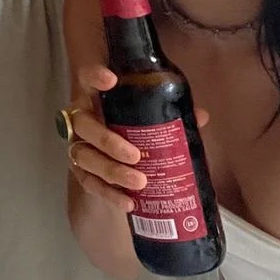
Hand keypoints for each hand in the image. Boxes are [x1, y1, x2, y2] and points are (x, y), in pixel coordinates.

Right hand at [65, 68, 209, 213]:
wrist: (115, 148)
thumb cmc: (133, 123)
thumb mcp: (149, 114)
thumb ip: (171, 113)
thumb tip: (200, 117)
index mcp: (95, 96)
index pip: (86, 78)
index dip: (94, 76)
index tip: (111, 79)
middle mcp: (81, 118)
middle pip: (83, 125)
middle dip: (107, 141)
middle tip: (135, 155)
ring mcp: (78, 145)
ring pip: (84, 156)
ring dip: (111, 170)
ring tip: (139, 181)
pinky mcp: (81, 171)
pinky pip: (89, 183)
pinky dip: (109, 194)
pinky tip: (129, 202)